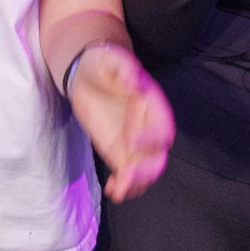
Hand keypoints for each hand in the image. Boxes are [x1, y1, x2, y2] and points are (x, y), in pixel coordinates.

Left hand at [67, 43, 174, 203]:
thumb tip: (134, 81)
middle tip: (128, 175)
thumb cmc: (102, 64)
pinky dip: (123, 185)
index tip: (132, 142)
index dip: (153, 137)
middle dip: (146, 169)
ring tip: (119, 189)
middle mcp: (148, 127)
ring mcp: (135, 142)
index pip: (162, 126)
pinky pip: (127, 173)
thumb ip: (124, 69)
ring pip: (144, 169)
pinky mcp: (120, 151)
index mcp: (153, 105)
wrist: (87, 74)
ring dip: (136, 182)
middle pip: (157, 155)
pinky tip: (112, 190)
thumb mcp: (110, 60)